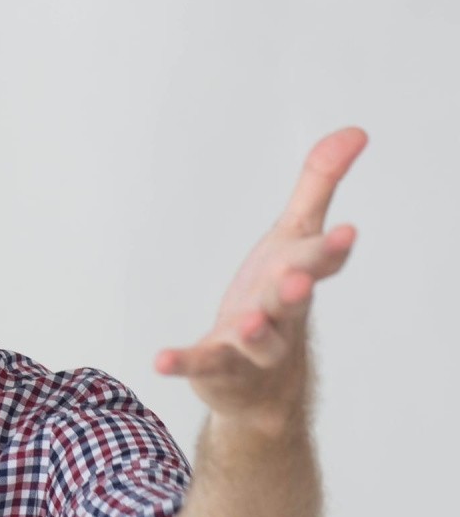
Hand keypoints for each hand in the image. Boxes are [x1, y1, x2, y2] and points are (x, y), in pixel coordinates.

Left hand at [154, 128, 367, 429]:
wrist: (267, 386)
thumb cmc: (278, 297)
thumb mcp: (294, 237)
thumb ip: (318, 186)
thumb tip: (355, 131)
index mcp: (298, 276)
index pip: (321, 261)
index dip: (333, 249)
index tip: (348, 231)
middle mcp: (281, 315)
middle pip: (291, 302)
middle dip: (297, 290)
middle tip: (298, 280)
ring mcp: (251, 348)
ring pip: (259, 342)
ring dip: (254, 332)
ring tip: (244, 323)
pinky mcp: (218, 369)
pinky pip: (203, 365)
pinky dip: (184, 363)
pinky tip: (161, 361)